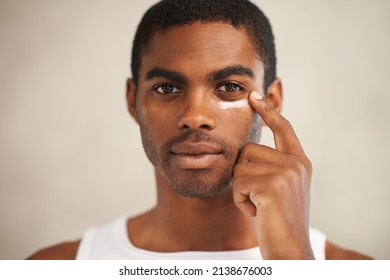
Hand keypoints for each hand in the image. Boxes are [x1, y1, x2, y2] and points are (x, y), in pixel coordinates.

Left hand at [232, 91, 313, 258]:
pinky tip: (256, 212)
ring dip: (241, 189)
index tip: (254, 95)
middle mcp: (295, 163)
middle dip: (243, 174)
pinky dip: (240, 200)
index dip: (268, 110)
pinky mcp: (272, 186)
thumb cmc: (277, 219)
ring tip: (258, 205)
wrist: (289, 249)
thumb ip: (271, 166)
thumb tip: (247, 148)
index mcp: (299, 162)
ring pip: (240, 166)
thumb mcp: (279, 188)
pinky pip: (238, 183)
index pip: (283, 129)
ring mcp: (286, 173)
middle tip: (257, 197)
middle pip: (248, 150)